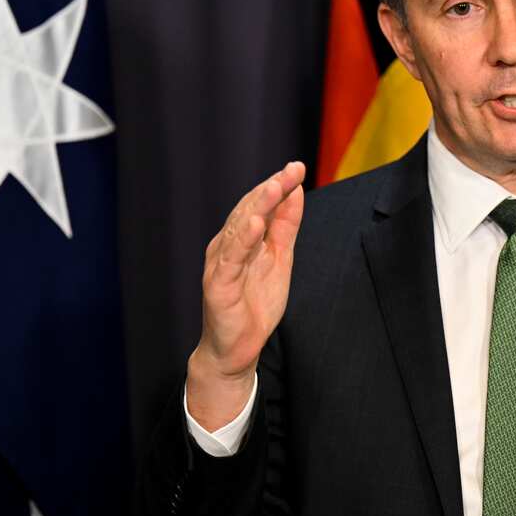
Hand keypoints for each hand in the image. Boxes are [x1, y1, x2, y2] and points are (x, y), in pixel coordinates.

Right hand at [187, 161, 305, 429]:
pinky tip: (254, 224)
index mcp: (242, 239)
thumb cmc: (255, 304)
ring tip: (275, 187)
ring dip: (257, 206)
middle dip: (271, 189)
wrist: (238, 348)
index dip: (278, 186)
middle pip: (249, 210)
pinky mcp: (218, 285)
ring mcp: (221, 264)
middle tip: (291, 170)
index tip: (298, 167)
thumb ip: (285, 228)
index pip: (260, 205)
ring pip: (239, 229)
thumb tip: (296, 192)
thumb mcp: (280, 260)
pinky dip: (242, 240)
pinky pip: (231, 259)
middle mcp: (228, 246)